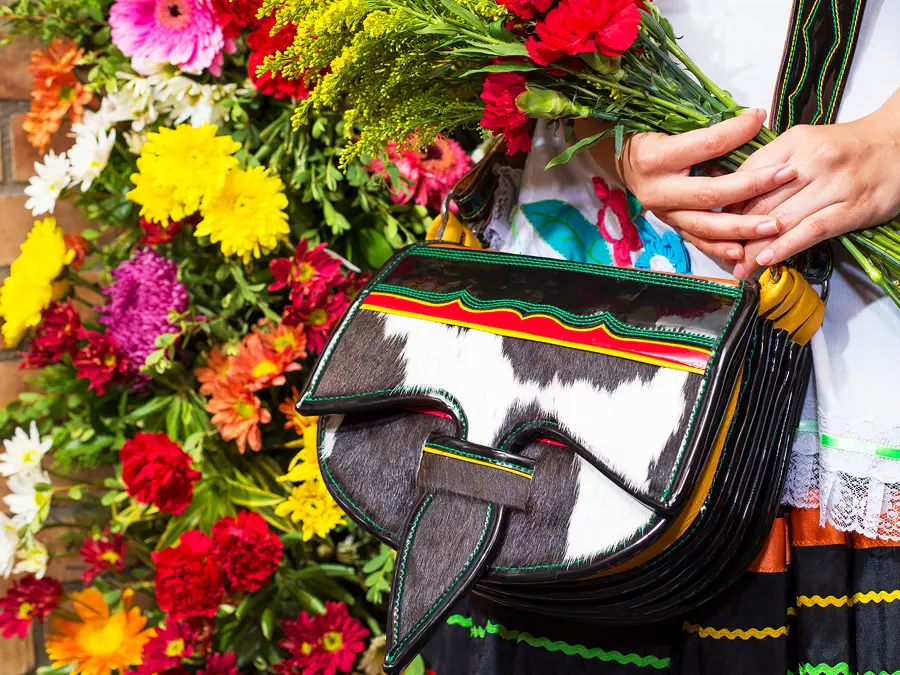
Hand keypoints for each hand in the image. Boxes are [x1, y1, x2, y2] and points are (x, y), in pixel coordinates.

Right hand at [588, 109, 797, 259]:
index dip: (736, 132)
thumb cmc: (654, 139)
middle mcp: (657, 190)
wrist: (624, 164)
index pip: (705, 144)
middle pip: (710, 192)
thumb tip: (755, 119)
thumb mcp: (673, 127)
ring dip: (742, 227)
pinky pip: (697, 241)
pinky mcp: (669, 226)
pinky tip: (743, 251)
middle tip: (786, 175)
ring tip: (774, 225)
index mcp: (656, 157)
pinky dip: (720, 248)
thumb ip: (710, 129)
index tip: (760, 118)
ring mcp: (663, 213)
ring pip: (705, 225)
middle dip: (752, 185)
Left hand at [728, 93, 899, 276]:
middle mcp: (813, 160)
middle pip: (761, 201)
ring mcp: (835, 183)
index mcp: (794, 141)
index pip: (747, 176)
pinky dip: (786, 246)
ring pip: (783, 219)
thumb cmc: (845, 148)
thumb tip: (730, 196)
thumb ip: (770, 166)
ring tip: (739, 267)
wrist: (899, 142)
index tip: (711, 225)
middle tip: (719, 255)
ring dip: (756, 248)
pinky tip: (767, 260)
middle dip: (735, 233)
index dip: (727, 205)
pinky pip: (812, 230)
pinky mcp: (853, 207)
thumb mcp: (804, 145)